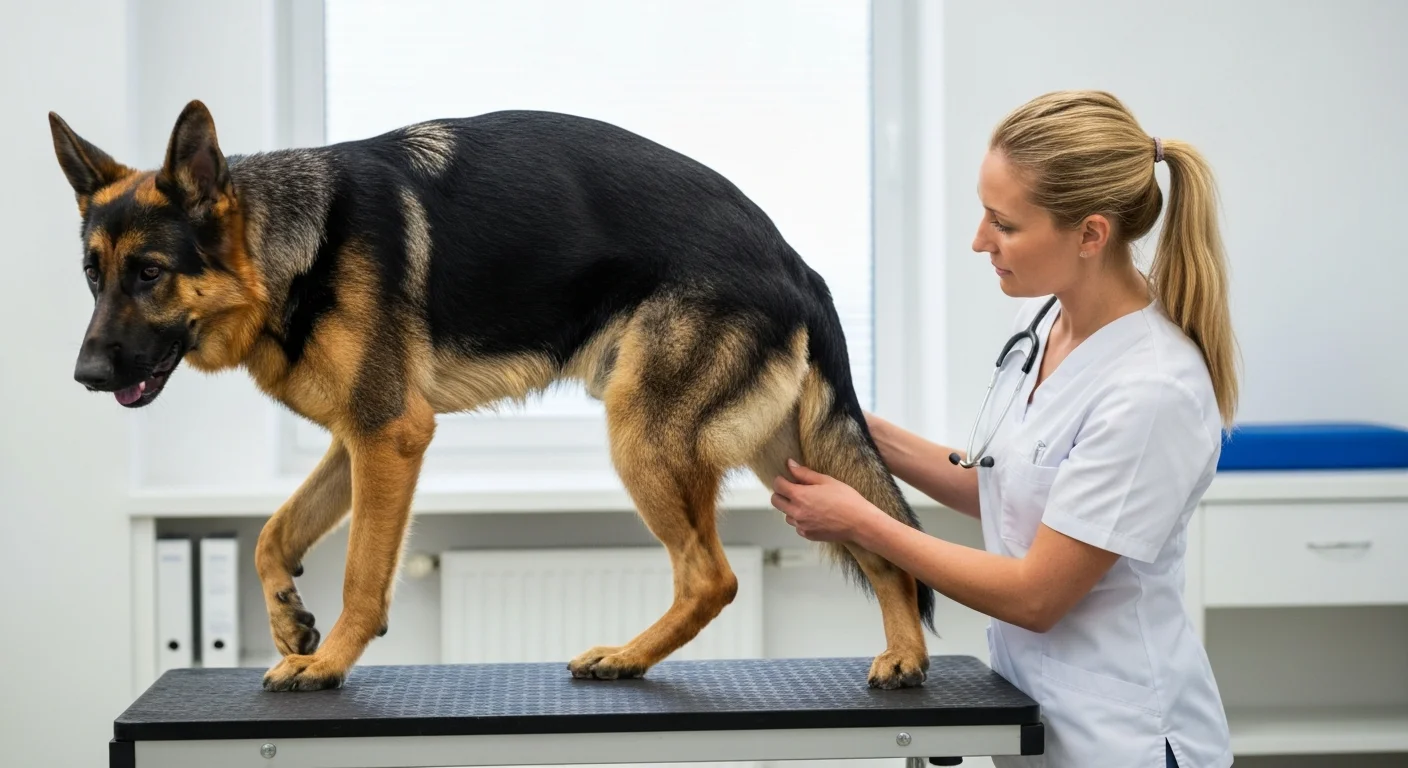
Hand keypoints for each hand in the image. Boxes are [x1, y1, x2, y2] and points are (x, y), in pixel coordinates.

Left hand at [771, 459, 886, 542]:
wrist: (859, 522)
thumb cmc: (846, 499)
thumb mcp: (826, 481)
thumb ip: (804, 473)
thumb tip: (790, 464)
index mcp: (799, 496)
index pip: (778, 486)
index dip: (780, 479)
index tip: (786, 478)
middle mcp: (796, 512)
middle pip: (775, 501)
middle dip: (781, 493)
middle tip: (793, 489)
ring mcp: (801, 525)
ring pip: (786, 515)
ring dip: (791, 508)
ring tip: (808, 503)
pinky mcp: (808, 535)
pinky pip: (797, 526)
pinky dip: (801, 520)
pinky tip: (815, 515)